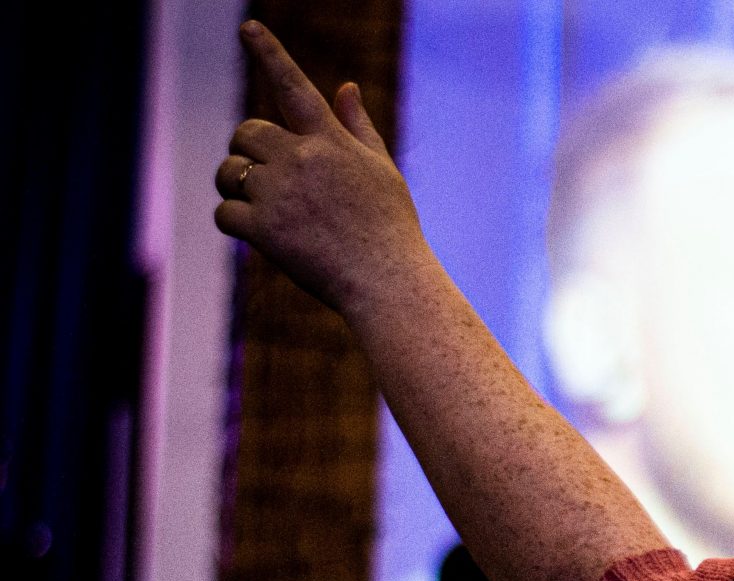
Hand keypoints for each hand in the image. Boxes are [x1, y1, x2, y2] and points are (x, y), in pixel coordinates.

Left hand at [213, 22, 432, 317]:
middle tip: (269, 180)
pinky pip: (225, 212)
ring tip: (269, 211)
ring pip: (230, 171)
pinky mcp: (264, 228)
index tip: (249, 27)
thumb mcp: (382, 172)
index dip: (269, 54)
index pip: (294, 87)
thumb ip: (357, 127)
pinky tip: (264, 237)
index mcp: (332, 141)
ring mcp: (281, 193)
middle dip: (249, 152)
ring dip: (237, 187)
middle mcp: (302, 159)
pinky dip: (237, 223)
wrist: (389, 283)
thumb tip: (345, 85)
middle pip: (246, 133)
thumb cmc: (390, 228)